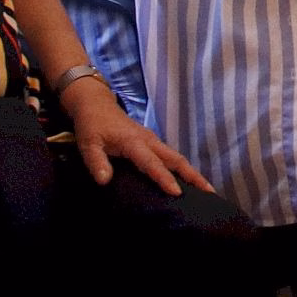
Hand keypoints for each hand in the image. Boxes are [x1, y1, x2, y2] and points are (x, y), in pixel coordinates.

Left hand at [64, 81, 213, 195]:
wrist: (96, 104)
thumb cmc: (92, 125)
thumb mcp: (87, 144)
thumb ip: (96, 162)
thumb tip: (105, 181)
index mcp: (134, 142)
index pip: (152, 163)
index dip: (164, 178)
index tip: (177, 192)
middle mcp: (149, 140)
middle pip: (175, 159)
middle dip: (193, 175)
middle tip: (209, 192)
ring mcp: (152, 140)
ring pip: (176, 158)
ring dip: (191, 172)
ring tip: (206, 189)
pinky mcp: (152, 142)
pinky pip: (170, 157)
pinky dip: (182, 168)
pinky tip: (187, 180)